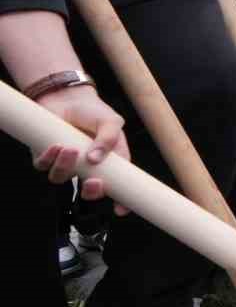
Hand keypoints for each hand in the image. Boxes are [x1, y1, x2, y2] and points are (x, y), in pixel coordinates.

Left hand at [32, 85, 128, 205]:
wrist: (68, 97)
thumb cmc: (93, 111)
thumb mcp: (112, 122)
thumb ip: (110, 138)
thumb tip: (96, 158)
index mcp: (108, 163)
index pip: (117, 187)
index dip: (120, 201)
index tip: (120, 209)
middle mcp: (87, 168)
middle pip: (88, 191)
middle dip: (91, 192)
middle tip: (93, 182)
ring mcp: (66, 164)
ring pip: (62, 179)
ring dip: (66, 168)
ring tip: (71, 149)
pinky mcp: (46, 156)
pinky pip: (44, 166)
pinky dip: (49, 158)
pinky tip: (56, 146)